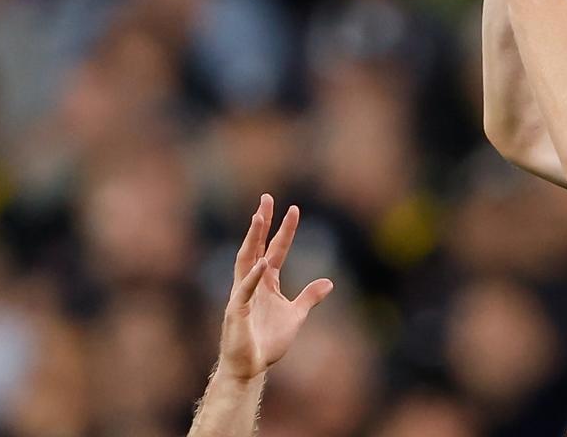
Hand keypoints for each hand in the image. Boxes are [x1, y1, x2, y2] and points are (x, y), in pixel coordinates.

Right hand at [217, 194, 333, 382]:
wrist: (250, 367)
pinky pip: (244, 290)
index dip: (285, 230)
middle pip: (256, 246)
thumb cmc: (267, 342)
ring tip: (259, 217)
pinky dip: (254, 276)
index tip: (293, 209)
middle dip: (261, 222)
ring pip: (245, 260)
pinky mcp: (236, 310)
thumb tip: (330, 282)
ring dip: (252, 239)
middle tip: (266, 198)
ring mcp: (242, 295)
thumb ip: (309, 297)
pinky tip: (263, 263)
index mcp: (266, 283)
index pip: (276, 250)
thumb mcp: (296, 315)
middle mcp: (252, 283)